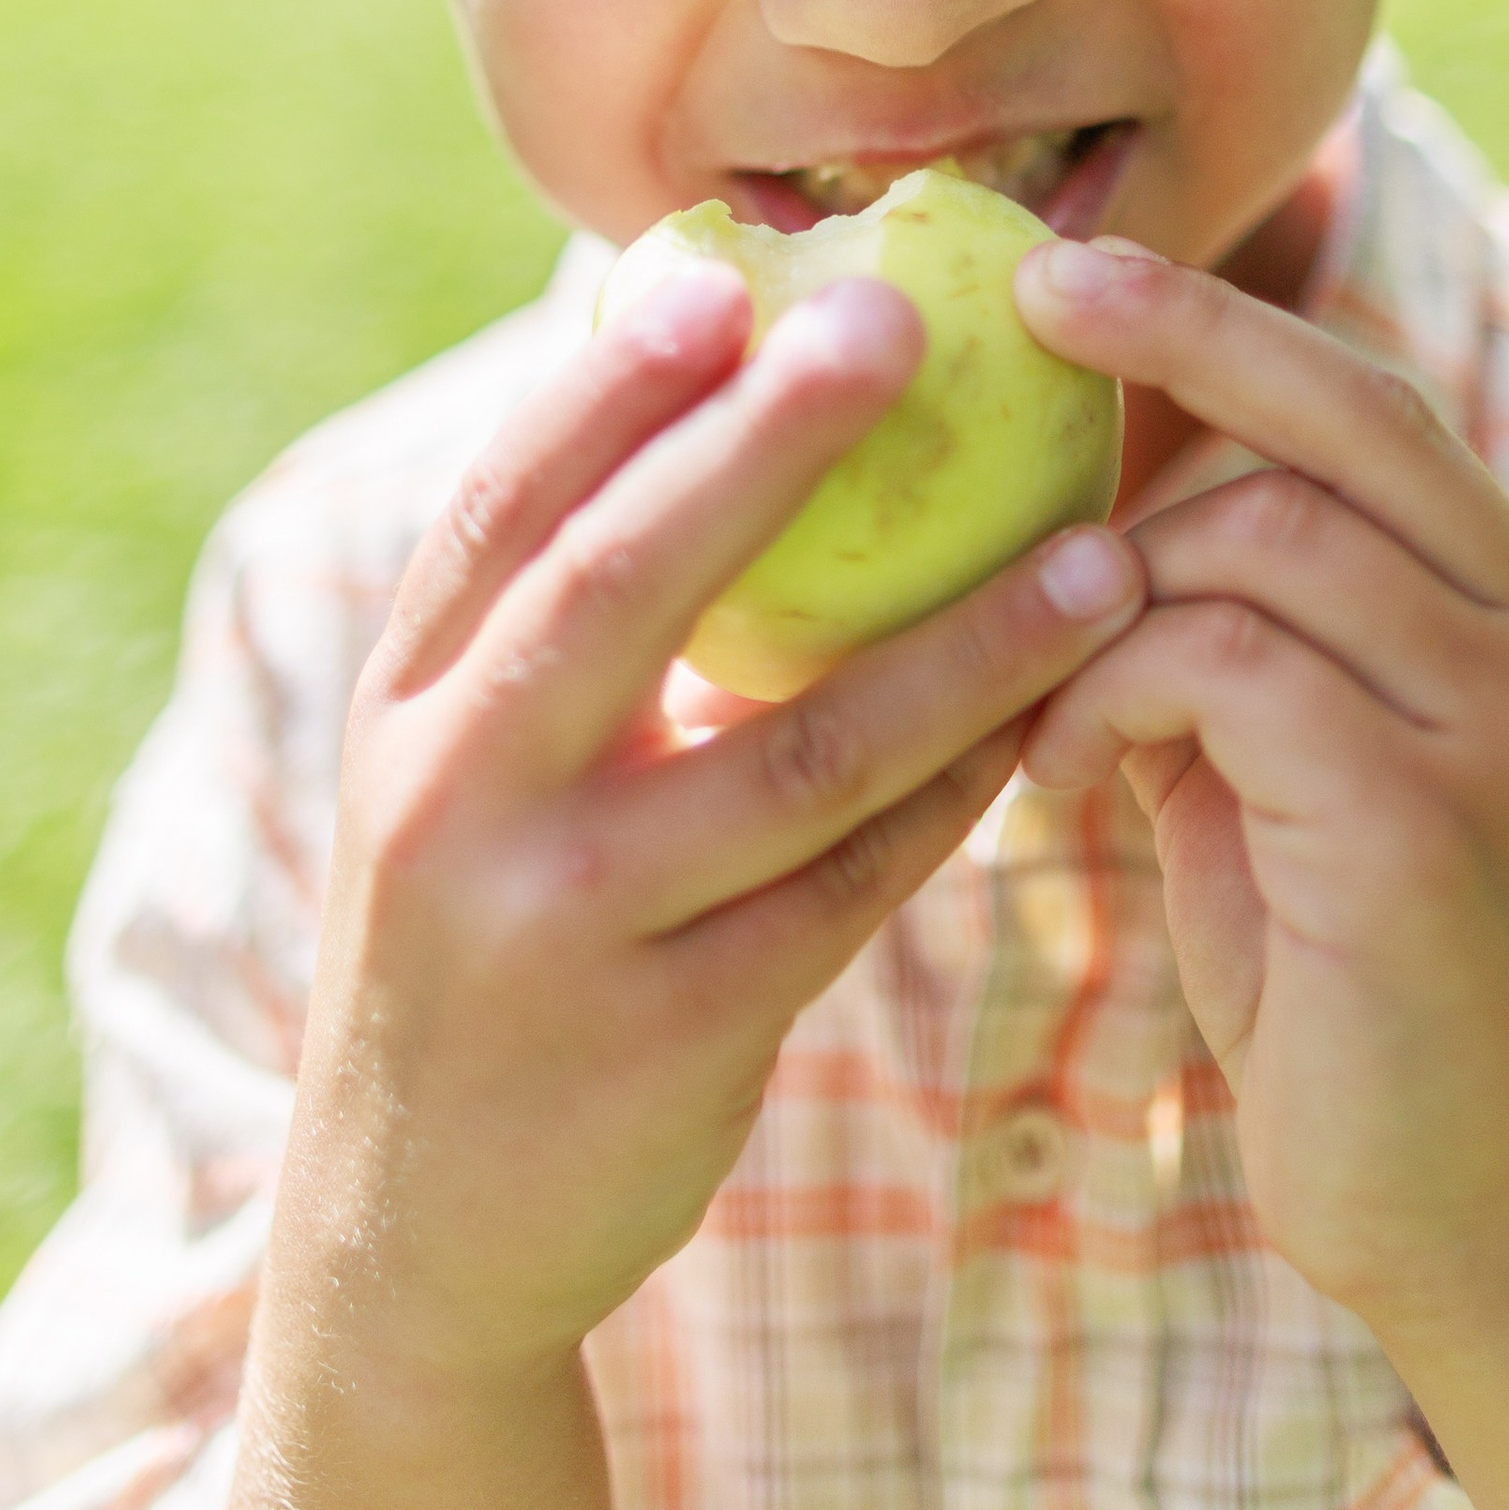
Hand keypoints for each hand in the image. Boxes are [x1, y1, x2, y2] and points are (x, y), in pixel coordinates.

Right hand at [282, 258, 1143, 1383]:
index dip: (609, 381)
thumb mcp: (465, 777)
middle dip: (761, 445)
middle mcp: (456, 797)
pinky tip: (1062, 717)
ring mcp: (561, 924)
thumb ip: (558, 625)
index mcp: (408, 702)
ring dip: (962, 643)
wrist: (415, 1244)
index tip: (723, 266)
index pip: (504, 506)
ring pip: (792, 753)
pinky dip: (962, 795)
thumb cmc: (483, 942)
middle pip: (619, 586)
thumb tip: (709, 398)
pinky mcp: (670, 1036)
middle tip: (898, 320)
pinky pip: (851, 887)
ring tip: (1100, 552)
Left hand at [1014, 235, 1508, 1337]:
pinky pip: (1229, 666)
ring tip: (1038, 708)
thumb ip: (1235, 651)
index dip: (1231, 325)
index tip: (1079, 270)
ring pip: (1267, 540)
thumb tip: (1085, 526)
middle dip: (1179, 340)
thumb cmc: (1349, 1003)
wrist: (1476, 1231)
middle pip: (1346, 422)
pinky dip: (1112, 692)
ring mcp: (1504, 730)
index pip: (1378, 410)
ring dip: (1110, 595)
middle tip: (1032, 310)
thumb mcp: (1291, 787)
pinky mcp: (1427, 826)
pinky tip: (1061, 781)